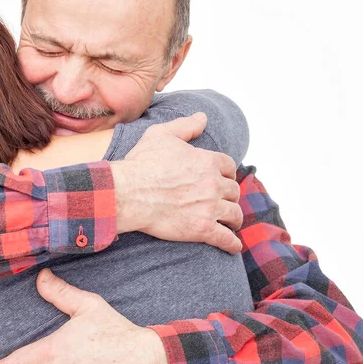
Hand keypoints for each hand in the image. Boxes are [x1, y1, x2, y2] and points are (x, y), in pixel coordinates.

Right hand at [111, 113, 242, 252]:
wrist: (128, 192)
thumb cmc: (141, 163)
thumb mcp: (161, 135)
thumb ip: (185, 126)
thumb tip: (203, 117)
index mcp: (207, 161)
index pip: (229, 167)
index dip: (226, 173)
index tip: (222, 179)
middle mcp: (213, 184)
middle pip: (233, 191)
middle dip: (230, 196)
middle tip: (224, 201)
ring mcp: (209, 207)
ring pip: (234, 214)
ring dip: (234, 218)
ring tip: (231, 222)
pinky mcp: (202, 229)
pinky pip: (226, 238)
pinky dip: (232, 243)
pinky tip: (233, 245)